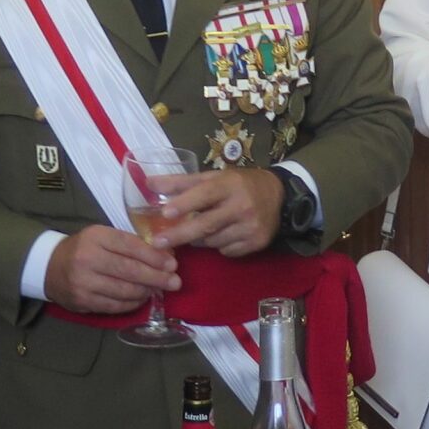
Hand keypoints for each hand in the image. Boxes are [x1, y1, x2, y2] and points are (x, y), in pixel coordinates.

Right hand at [44, 223, 179, 315]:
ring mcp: (84, 283)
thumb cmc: (84, 248)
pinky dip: (133, 303)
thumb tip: (164, 256)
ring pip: (124, 291)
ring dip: (147, 291)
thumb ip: (130, 243)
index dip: (154, 256)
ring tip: (159, 289)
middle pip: (129, 270)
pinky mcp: (83, 301)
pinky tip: (142, 298)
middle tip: (175, 282)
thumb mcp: (103, 236)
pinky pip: (115, 305)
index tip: (172, 263)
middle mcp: (88, 259)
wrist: (50, 266)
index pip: (130, 246)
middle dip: (156, 277)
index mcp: (96, 237)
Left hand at [153, 167, 282, 258]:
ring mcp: (251, 227)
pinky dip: (218, 246)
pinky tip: (221, 235)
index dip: (185, 203)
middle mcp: (243, 206)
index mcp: (231, 185)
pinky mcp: (256, 243)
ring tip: (198, 231)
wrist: (279, 196)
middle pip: (206, 224)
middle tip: (158, 242)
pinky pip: (226, 251)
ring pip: (213, 241)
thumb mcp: (214, 177)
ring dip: (199, 239)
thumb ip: (182, 182)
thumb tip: (149, 183)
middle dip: (180, 234)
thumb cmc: (240, 184)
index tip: (166, 212)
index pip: (205, 194)